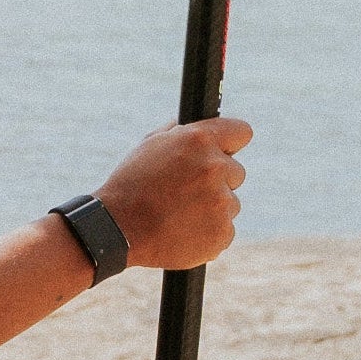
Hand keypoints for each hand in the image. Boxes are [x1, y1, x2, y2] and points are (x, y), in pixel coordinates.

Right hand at [97, 118, 250, 272]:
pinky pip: (225, 229)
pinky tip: (184, 230)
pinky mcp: (222, 231)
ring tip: (180, 214)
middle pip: (237, 172)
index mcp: (199, 140)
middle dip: (218, 180)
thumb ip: (179, 133)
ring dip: (213, 208)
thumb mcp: (150, 145)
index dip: (232, 143)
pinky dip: (209, 232)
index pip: (241, 132)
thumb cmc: (131, 184)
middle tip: (188, 191)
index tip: (227, 150)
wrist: (119, 229)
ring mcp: (221, 202)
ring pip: (231, 203)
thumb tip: (194, 127)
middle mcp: (215, 167)